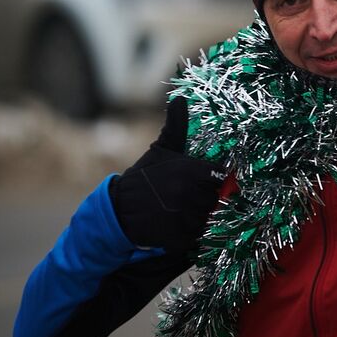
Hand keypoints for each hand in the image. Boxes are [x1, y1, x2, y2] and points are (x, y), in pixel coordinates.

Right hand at [110, 97, 225, 251]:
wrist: (118, 212)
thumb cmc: (144, 178)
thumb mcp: (161, 151)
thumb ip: (176, 127)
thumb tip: (179, 98)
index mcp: (190, 171)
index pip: (218, 175)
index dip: (210, 179)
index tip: (199, 181)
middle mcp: (189, 193)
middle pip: (215, 197)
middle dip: (204, 197)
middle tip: (184, 197)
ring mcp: (184, 216)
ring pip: (207, 216)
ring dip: (197, 215)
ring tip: (177, 209)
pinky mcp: (178, 237)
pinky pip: (197, 235)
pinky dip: (189, 233)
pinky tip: (174, 224)